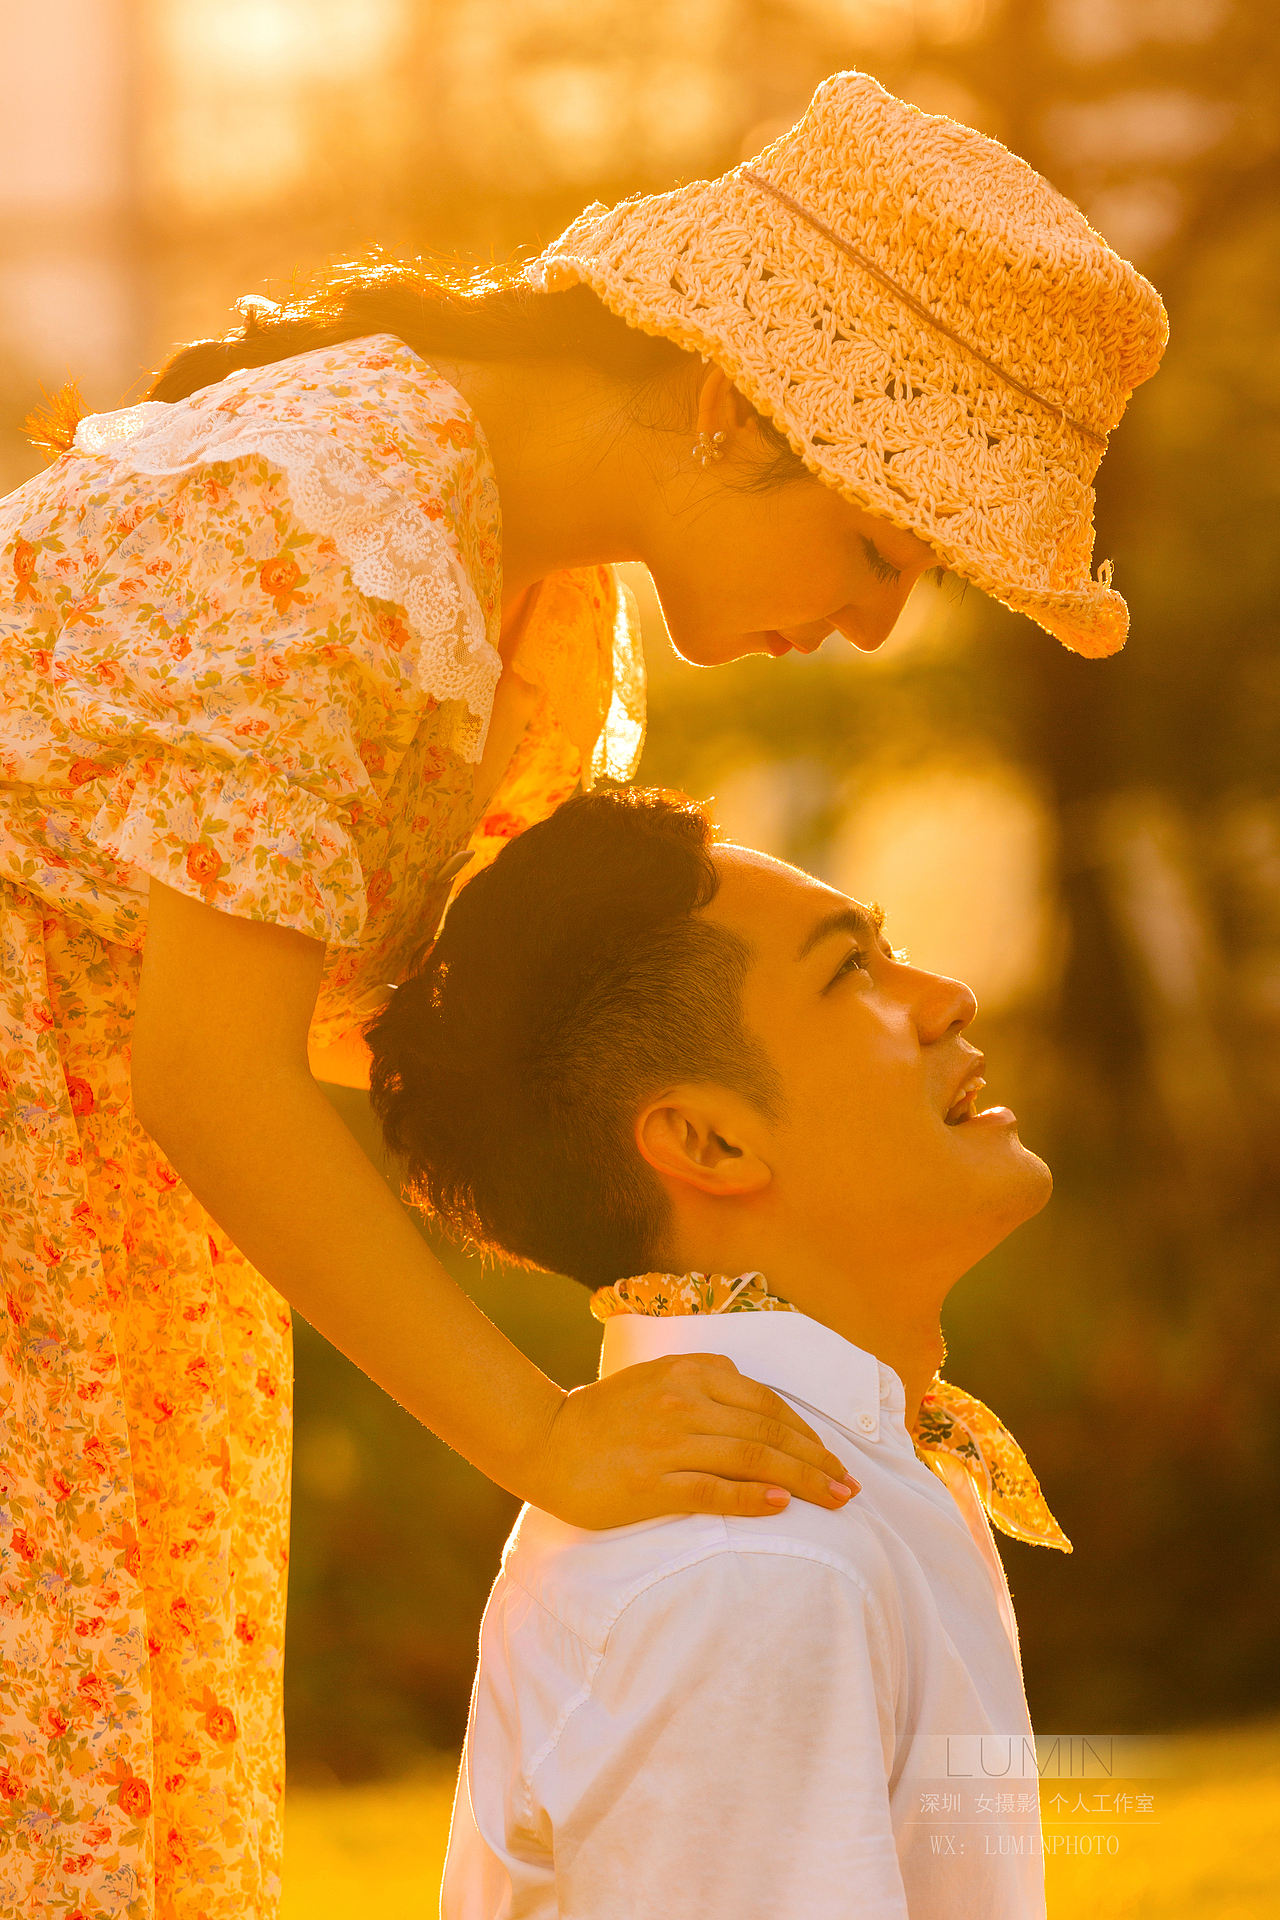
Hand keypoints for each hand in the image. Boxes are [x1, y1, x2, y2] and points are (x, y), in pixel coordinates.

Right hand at [531, 1354, 860, 1529]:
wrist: (543, 1440)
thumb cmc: (603, 1416)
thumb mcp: (656, 1378)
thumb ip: (704, 1382)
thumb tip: (756, 1403)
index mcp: (690, 1372)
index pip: (767, 1403)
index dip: (807, 1432)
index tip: (833, 1457)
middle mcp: (684, 1401)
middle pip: (770, 1432)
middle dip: (818, 1460)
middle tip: (851, 1487)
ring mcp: (668, 1443)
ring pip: (753, 1459)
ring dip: (803, 1481)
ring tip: (835, 1500)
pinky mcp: (651, 1484)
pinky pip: (713, 1491)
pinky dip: (752, 1498)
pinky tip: (781, 1506)